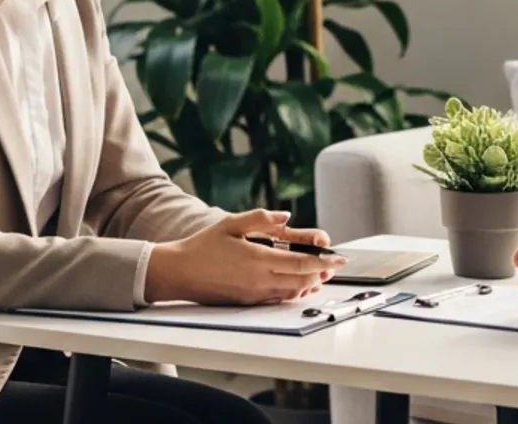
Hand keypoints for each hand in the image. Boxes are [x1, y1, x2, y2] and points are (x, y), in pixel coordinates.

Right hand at [145, 209, 347, 304]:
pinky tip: (297, 284)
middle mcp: (259, 280)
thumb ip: (261, 219)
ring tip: (320, 273)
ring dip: (308, 283)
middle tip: (333, 264)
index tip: (338, 257)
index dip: (323, 261)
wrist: (178, 272)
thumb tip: (286, 215)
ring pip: (291, 292)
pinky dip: (292, 291)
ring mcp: (253, 294)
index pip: (301, 263)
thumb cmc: (202, 247)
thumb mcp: (231, 224)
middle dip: (321, 273)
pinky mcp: (247, 302)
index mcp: (258, 260)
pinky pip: (277, 299)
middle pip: (301, 280)